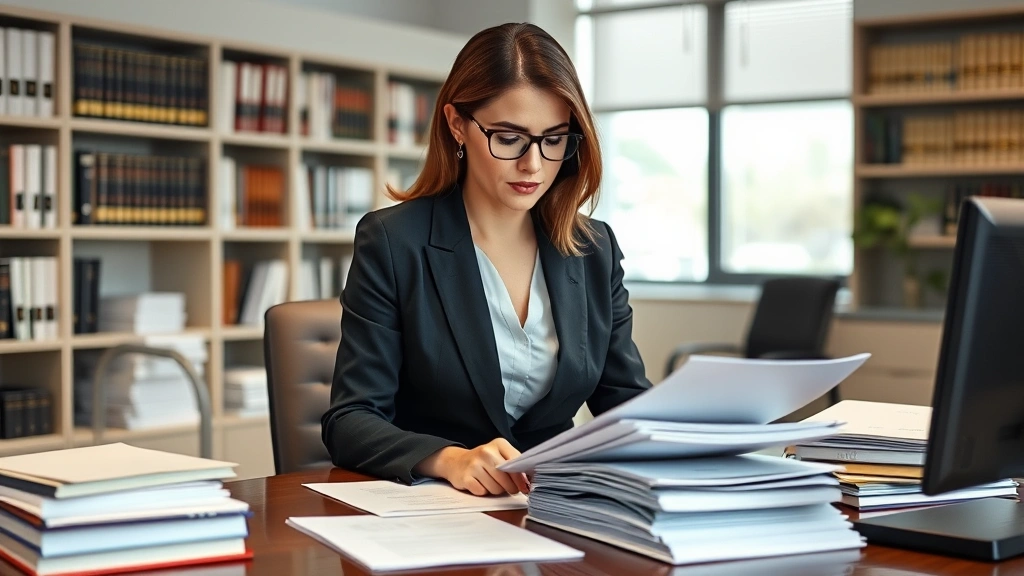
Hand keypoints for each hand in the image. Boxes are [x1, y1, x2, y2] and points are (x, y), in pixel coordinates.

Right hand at [416, 438, 530, 495]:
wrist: (456, 462)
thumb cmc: (484, 461)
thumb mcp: (500, 455)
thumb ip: (515, 464)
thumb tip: (531, 478)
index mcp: (499, 444)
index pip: (516, 464)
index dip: (522, 478)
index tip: (525, 486)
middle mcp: (486, 452)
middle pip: (507, 479)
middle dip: (510, 487)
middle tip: (507, 487)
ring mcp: (474, 464)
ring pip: (496, 488)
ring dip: (496, 490)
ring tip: (490, 482)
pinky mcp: (466, 477)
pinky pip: (483, 492)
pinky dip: (483, 492)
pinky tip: (479, 484)